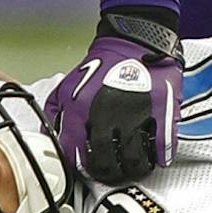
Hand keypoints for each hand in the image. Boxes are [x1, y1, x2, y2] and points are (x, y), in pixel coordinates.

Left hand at [44, 31, 181, 182]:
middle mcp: (106, 115)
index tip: (86, 168)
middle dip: (107, 173)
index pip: (75, 153)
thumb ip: (55, 111)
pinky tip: (157, 158)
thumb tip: (49, 135)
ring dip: (133, 169)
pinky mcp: (160, 110)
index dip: (80, 167)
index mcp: (80, 109)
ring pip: (134, 159)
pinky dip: (160, 156)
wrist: (135, 39)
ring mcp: (135, 115)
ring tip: (133, 168)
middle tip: (110, 173)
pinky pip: (161, 143)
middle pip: (105, 162)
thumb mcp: (69, 84)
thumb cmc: (104, 62)